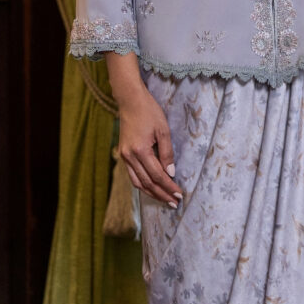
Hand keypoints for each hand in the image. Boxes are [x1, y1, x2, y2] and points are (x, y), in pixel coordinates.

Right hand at [118, 84, 183, 207]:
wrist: (130, 100)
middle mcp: (129, 157)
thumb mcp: (163, 130)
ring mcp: (124, 156)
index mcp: (140, 151)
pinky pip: (132, 175)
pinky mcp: (123, 154)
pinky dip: (142, 184)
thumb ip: (167, 153)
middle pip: (147, 183)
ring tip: (164, 200)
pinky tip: (151, 188)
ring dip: (151, 193)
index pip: (157, 176)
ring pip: (137, 182)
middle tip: (174, 203)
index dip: (169, 187)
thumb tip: (171, 173)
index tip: (179, 194)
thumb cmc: (149, 111)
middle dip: (161, 194)